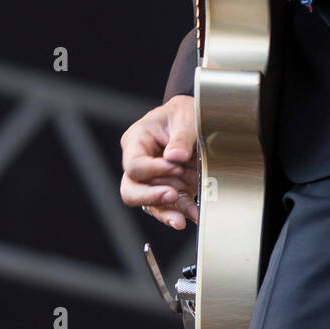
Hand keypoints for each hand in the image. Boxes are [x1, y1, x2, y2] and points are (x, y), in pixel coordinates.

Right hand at [119, 95, 198, 229]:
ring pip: (150, 204)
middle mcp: (140, 163)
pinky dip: (182, 212)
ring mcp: (152, 180)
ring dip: (169, 211)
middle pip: (131, 190)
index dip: (153, 170)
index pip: (134, 164)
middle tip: (172, 195)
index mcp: (137, 141)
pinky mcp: (168, 189)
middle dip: (151, 196)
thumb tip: (175, 156)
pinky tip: (194, 214)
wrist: (197, 119)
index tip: (176, 166)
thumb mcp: (185, 117)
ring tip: (189, 213)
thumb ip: (181, 137)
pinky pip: (169, 207)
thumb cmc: (184, 114)